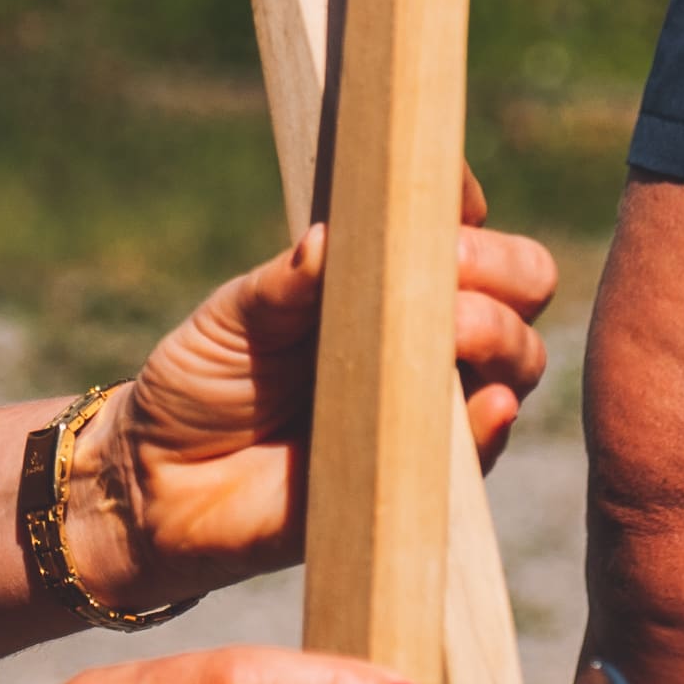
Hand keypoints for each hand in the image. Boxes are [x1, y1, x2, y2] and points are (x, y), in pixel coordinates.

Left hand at [99, 184, 561, 593]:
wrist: (163, 483)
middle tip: (450, 273)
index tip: (443, 199)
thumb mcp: (233, 317)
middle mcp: (425, 334)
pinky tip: (484, 404)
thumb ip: (285, 281)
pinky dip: (491, 424)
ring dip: (499, 337)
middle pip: (521, 286)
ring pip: (517, 360)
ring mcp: (434, 403)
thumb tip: (330, 237)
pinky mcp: (425, 476)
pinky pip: (482, 450)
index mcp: (387, 277)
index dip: (460, 203)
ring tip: (452, 332)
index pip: (461, 224)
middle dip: (499, 270)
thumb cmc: (202, 381)